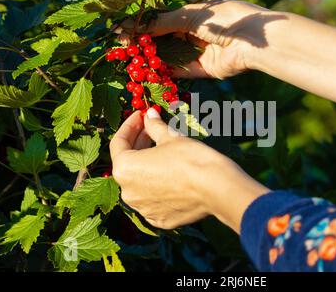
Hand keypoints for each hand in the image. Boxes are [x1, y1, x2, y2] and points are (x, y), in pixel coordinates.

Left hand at [109, 108, 268, 231]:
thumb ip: (154, 127)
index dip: (130, 125)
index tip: (140, 116)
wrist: (217, 188)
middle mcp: (128, 192)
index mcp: (124, 169)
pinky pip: (154, 199)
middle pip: (128, 164)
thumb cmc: (190, 158)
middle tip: (152, 129)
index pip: (119, 142)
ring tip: (163, 151)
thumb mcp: (171, 137)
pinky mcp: (159, 220)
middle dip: (139, 144)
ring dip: (147, 166)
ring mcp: (143, 209)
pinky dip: (158, 186)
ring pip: (140, 184)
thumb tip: (150, 115)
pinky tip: (171, 174)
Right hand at [116, 0, 282, 78]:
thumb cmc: (224, 18)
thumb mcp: (191, 15)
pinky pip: (181, 72)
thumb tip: (136, 26)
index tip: (122, 32)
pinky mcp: (204, 70)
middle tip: (123, 50)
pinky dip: (166, 73)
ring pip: (170, 56)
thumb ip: (163, 22)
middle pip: (163, 39)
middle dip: (144, 45)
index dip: (143, 26)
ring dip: (152, 60)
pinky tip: (148, 73)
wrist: (253, 40)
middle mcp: (194, 32)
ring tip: (131, 63)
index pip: (161, 20)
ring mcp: (199, 51)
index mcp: (192, 13)